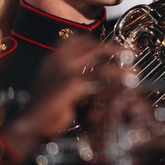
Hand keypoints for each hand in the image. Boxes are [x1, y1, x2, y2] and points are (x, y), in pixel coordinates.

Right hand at [1, 35, 118, 158]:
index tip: (110, 47)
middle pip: (90, 44)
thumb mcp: (55, 86)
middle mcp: (58, 59)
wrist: (31, 124)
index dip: (95, 42)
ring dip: (118, 58)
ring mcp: (65, 69)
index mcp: (52, 59)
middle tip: (128, 52)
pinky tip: (125, 83)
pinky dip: (115, 78)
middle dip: (112, 47)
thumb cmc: (45, 110)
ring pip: (98, 55)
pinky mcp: (73, 82)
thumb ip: (70, 76)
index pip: (75, 39)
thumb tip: (90, 73)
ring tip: (133, 67)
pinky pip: (100, 75)